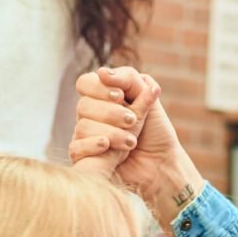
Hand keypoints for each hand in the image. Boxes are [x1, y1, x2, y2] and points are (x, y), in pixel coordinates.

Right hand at [70, 66, 206, 224]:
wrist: (161, 164)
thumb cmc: (156, 130)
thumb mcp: (149, 98)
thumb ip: (129, 79)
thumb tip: (101, 72)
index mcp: (104, 97)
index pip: (85, 83)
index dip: (100, 88)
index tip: (121, 96)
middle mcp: (91, 114)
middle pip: (83, 105)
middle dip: (111, 113)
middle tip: (132, 121)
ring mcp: (86, 135)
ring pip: (83, 126)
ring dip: (111, 132)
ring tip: (131, 142)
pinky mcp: (85, 157)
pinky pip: (76, 147)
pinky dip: (93, 145)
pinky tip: (107, 146)